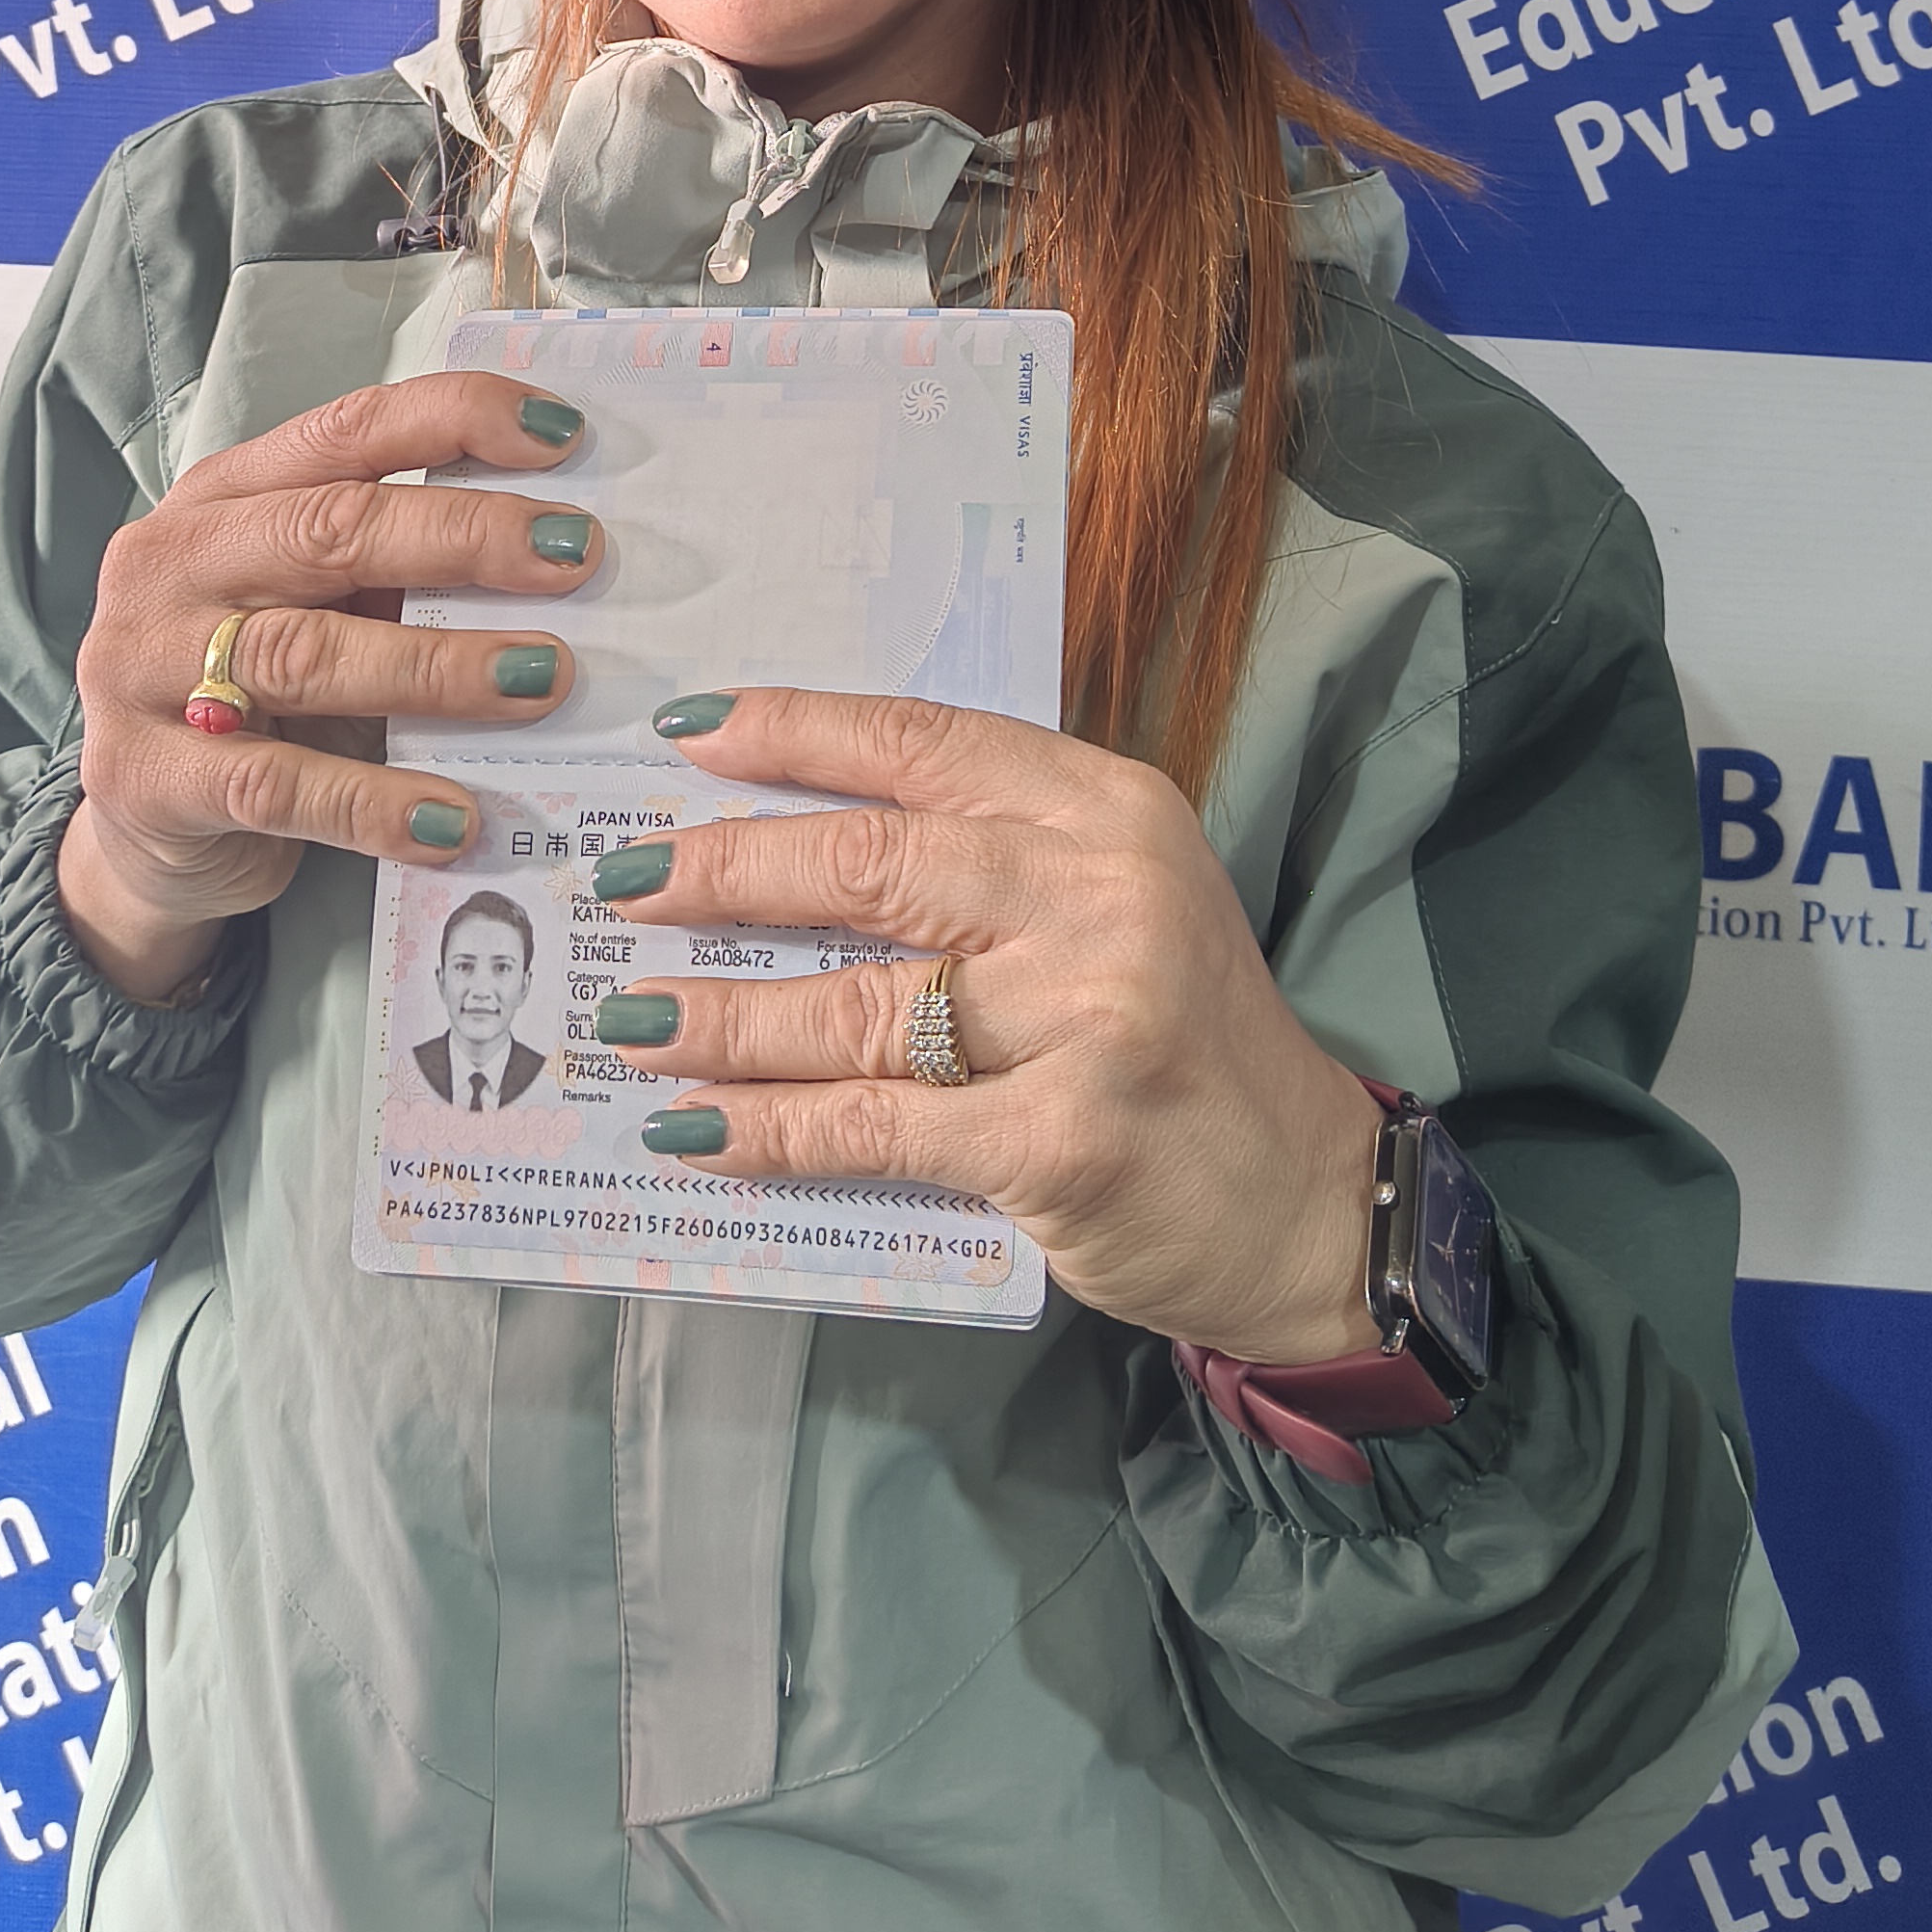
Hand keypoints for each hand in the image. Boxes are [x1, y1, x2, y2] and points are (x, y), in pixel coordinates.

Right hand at [60, 375, 605, 1005]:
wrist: (140, 831)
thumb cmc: (257, 696)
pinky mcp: (149, 779)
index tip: (561, 434)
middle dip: (467, 536)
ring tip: (543, 678)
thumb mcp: (311, 610)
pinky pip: (277, 784)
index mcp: (222, 496)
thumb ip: (396, 573)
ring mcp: (142, 668)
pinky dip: (374, 804)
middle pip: (331, 529)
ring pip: (307, 653)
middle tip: (574, 555)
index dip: (455, 421)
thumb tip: (559, 551)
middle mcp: (172, 564)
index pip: (346, 431)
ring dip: (438, 667)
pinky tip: (453, 821)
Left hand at [590, 692, 1386, 1364]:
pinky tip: (692, 1125)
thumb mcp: (1118, 896)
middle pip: (870, 866)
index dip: (795, 732)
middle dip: (726, 870)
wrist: (1303, 1199)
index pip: (923, 746)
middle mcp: (1100, 899)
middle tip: (628, 879)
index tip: (689, 733)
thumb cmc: (1182, 1036)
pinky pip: (872, 1125)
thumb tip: (798, 829)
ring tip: (628, 1015)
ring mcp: (1083, 1022)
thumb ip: (992, 852)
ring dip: (720, 1013)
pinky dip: (770, 1125)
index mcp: (1110, 813)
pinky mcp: (1053, 1143)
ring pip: (854, 1004)